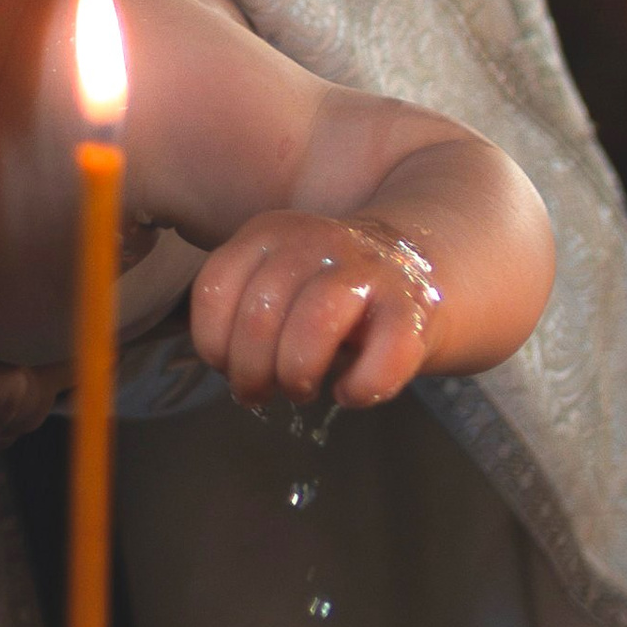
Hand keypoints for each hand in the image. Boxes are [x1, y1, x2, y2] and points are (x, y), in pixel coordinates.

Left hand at [189, 213, 444, 410]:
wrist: (410, 266)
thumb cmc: (324, 292)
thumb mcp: (273, 282)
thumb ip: (241, 312)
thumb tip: (227, 366)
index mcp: (268, 233)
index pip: (216, 288)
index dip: (213, 343)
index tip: (226, 367)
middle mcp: (314, 241)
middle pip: (259, 315)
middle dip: (251, 372)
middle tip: (261, 391)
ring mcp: (366, 270)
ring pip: (314, 323)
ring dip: (297, 373)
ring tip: (300, 390)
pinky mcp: (413, 306)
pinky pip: (386, 352)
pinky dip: (361, 386)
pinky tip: (350, 392)